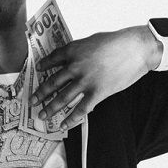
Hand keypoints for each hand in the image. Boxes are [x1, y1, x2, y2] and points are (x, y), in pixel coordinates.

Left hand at [30, 26, 160, 130]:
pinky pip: (81, 109)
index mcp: (73, 50)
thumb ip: (80, 52)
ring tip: (42, 116)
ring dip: (50, 109)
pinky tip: (64, 125)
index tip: (38, 70)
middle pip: (52, 82)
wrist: (136, 48)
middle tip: (32, 101)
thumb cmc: (116, 42)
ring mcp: (85, 81)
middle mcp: (75, 66)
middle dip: (40, 93)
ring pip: (63, 98)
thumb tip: (72, 61)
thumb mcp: (92, 41)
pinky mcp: (98, 92)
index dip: (43, 65)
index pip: (52, 59)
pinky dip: (71, 119)